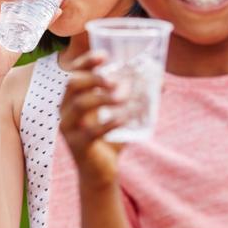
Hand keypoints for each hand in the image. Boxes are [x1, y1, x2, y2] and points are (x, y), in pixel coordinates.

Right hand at [59, 52, 126, 188]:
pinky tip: (125, 118)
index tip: (105, 55)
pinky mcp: (78, 145)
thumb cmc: (109, 137)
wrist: (101, 172)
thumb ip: (136, 97)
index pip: (73, 72)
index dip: (86, 61)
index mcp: (72, 97)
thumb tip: (161, 81)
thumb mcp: (120, 113)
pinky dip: (110, 122)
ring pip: (79, 104)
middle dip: (94, 77)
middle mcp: (65, 109)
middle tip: (116, 80)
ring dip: (103, 97)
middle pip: (72, 84)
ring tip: (124, 97)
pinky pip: (91, 130)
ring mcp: (69, 128)